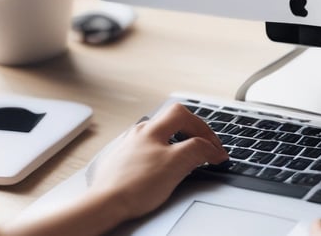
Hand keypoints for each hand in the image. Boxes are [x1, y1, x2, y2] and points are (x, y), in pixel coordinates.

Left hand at [88, 103, 228, 219]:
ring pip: (160, 138)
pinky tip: (164, 171)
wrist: (105, 204)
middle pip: (172, 122)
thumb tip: (212, 149)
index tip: (215, 150)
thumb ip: (198, 151)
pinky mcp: (123, 163)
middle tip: (205, 149)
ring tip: (187, 161)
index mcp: (152, 129)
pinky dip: (163, 157)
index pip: (185, 115)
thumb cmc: (135, 185)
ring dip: (178, 145)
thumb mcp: (176, 164)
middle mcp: (139, 134)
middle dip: (193, 134)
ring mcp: (129, 147)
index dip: (205, 130)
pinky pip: (149, 153)